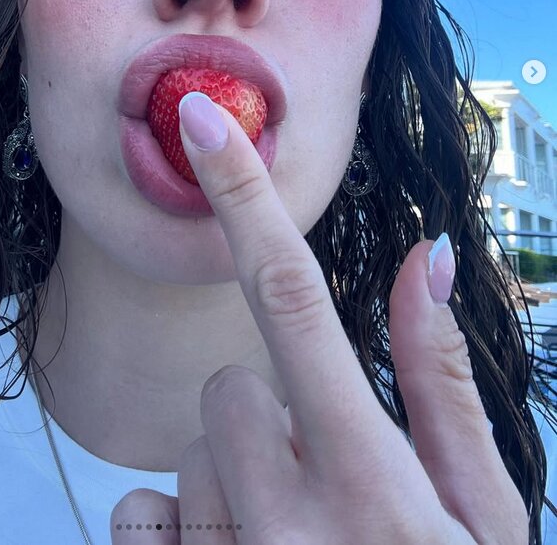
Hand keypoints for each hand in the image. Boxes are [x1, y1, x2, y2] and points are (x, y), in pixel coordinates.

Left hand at [111, 93, 528, 543]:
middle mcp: (280, 516)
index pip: (290, 293)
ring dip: (236, 483)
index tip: (200, 117)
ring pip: (190, 453)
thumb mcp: (483, 515)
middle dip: (275, 419)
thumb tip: (424, 258)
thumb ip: (441, 380)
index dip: (243, 193)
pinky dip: (177, 529)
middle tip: (333, 490)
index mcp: (368, 474)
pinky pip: (139, 515)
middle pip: (229, 387)